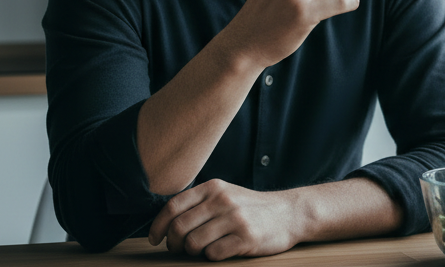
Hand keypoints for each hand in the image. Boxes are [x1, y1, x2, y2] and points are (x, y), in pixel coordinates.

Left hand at [148, 179, 301, 260]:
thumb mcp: (226, 193)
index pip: (173, 206)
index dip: (158, 226)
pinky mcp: (246, 238)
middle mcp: (222, 200)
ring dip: (192, 252)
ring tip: (202, 249)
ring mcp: (235, 219)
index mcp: (213, 187)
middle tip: (178, 249)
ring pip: (193, 243)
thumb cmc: (252, 207)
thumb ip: (200, 202)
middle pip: (179, 227)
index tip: (155, 238)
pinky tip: (220, 251)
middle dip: (173, 244)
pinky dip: (211, 257)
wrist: (289, 213)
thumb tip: (166, 222)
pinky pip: (213, 254)